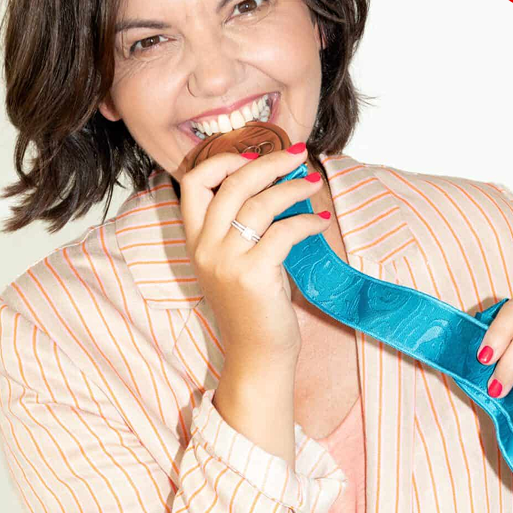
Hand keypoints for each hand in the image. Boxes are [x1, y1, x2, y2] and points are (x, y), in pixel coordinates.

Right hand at [178, 143, 330, 364]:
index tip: (255, 156)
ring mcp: (226, 262)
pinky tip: (320, 221)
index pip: (192, 182)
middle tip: (296, 156)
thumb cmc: (253, 309)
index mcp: (195, 242)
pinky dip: (307, 220)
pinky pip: (284, 231)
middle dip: (267, 162)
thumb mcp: (235, 263)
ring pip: (259, 203)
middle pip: (230, 183)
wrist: (256, 356)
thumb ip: (241, 227)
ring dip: (292, 187)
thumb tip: (275, 183)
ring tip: (313, 183)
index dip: (223, 160)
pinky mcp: (253, 275)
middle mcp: (205, 248)